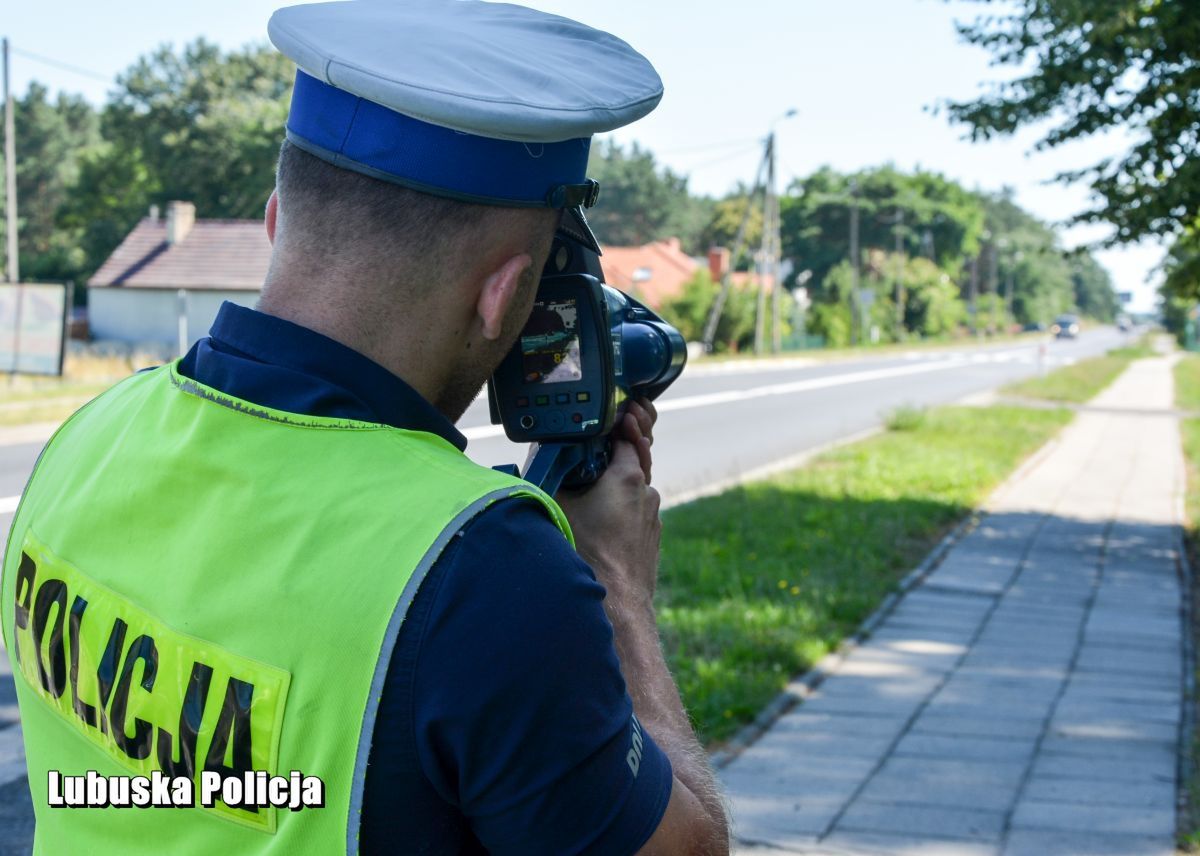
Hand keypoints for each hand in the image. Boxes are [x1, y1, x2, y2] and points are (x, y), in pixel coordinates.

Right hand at [557, 399, 660, 609]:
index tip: (613, 414)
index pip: (627, 435)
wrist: (617, 607)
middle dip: (620, 448)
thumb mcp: (558, 506)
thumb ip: (552, 475)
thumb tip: (536, 455)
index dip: (618, 423)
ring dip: (617, 483)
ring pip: (635, 490)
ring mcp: (652, 518)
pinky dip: (622, 507)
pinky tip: (603, 517)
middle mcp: (647, 493)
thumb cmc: (587, 556)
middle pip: (634, 460)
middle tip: (612, 434)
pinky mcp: (651, 540)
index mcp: (628, 477)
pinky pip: (636, 513)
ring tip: (596, 482)